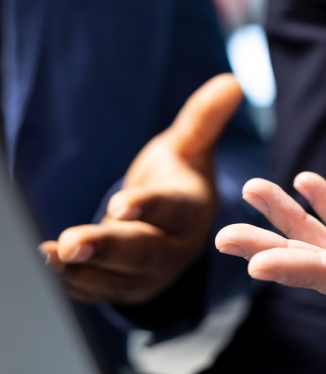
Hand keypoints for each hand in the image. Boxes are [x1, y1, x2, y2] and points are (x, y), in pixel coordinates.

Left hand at [40, 74, 243, 304]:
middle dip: (106, 248)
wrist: (175, 231)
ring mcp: (149, 275)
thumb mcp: (189, 148)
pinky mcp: (124, 289)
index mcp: (191, 210)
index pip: (171, 209)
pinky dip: (71, 283)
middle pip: (142, 251)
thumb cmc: (177, 181)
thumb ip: (203, 118)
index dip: (148, 207)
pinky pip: (97, 292)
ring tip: (48, 255)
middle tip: (71, 243)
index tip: (119, 205)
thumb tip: (232, 82)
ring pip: (116, 278)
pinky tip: (46, 268)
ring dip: (81, 270)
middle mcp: (174, 248)